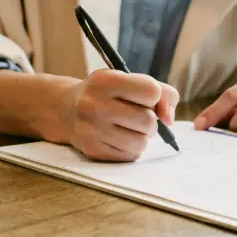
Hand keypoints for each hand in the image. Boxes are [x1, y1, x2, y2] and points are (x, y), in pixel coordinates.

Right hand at [62, 70, 178, 161]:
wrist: (67, 109)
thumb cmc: (107, 93)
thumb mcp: (129, 80)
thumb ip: (161, 92)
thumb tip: (169, 119)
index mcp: (105, 81)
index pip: (152, 92)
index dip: (155, 96)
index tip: (144, 98)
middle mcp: (94, 104)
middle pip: (148, 121)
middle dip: (150, 121)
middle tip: (138, 117)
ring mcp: (91, 130)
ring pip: (141, 142)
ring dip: (142, 137)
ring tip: (131, 129)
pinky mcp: (92, 150)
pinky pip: (130, 156)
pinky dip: (131, 149)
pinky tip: (119, 138)